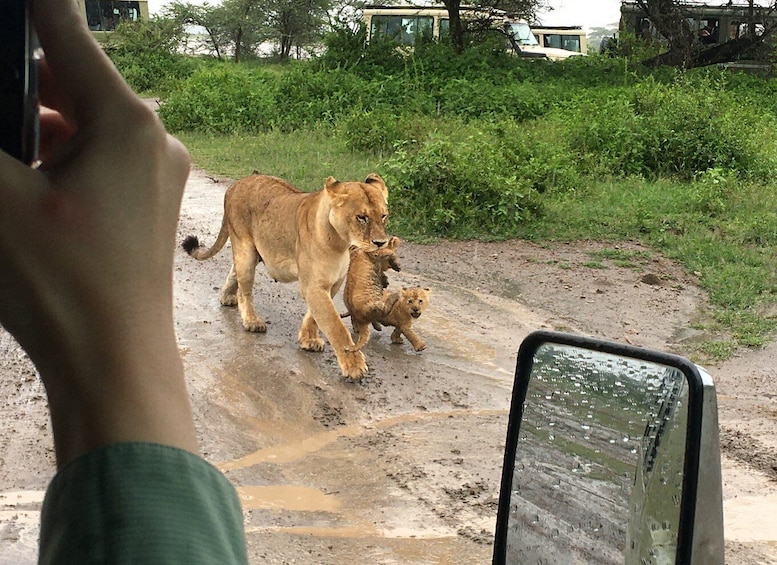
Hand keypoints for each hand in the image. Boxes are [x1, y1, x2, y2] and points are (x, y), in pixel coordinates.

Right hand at [0, 0, 196, 465]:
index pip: (64, 32)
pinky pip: (99, 159)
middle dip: (22, 81)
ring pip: (84, 123)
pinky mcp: (147, 203)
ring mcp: (155, 174)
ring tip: (9, 149)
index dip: (29, 10)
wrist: (114, 360)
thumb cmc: (61, 285)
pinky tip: (25, 176)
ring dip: (36, 122)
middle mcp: (152, 140)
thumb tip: (2, 127)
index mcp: (127, 121)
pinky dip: (59, 156)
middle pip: (73, 82)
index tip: (17, 3)